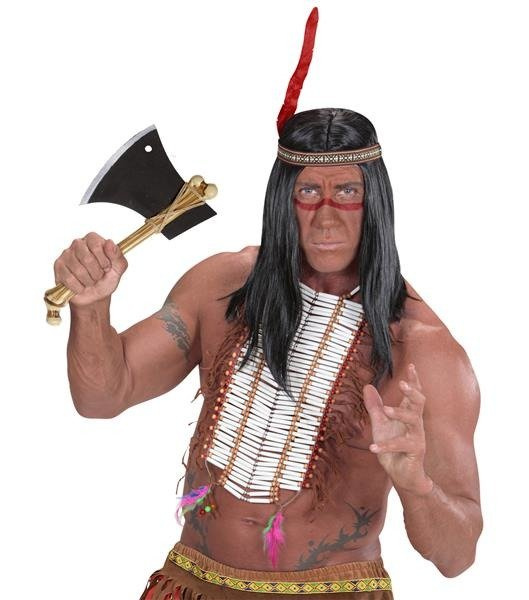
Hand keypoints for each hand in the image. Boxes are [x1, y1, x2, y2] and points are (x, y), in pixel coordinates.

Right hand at [53, 232, 127, 305]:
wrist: (96, 296)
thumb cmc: (106, 278)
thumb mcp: (119, 268)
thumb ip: (118, 255)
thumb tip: (109, 242)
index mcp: (93, 239)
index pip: (96, 245)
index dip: (104, 260)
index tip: (107, 268)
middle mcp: (78, 243)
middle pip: (87, 259)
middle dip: (96, 273)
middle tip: (98, 276)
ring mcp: (66, 254)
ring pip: (78, 270)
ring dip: (88, 281)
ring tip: (90, 281)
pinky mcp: (58, 266)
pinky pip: (69, 279)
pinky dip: (79, 287)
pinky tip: (81, 286)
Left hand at [363, 364, 432, 494]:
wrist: (402, 474)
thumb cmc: (393, 448)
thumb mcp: (380, 424)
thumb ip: (374, 406)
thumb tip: (367, 386)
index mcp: (409, 414)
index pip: (414, 394)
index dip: (413, 380)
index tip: (411, 365)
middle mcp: (416, 423)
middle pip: (419, 402)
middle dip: (412, 392)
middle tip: (402, 383)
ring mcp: (417, 437)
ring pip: (414, 421)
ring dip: (400, 413)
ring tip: (386, 410)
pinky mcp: (414, 452)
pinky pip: (401, 445)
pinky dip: (386, 446)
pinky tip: (373, 447)